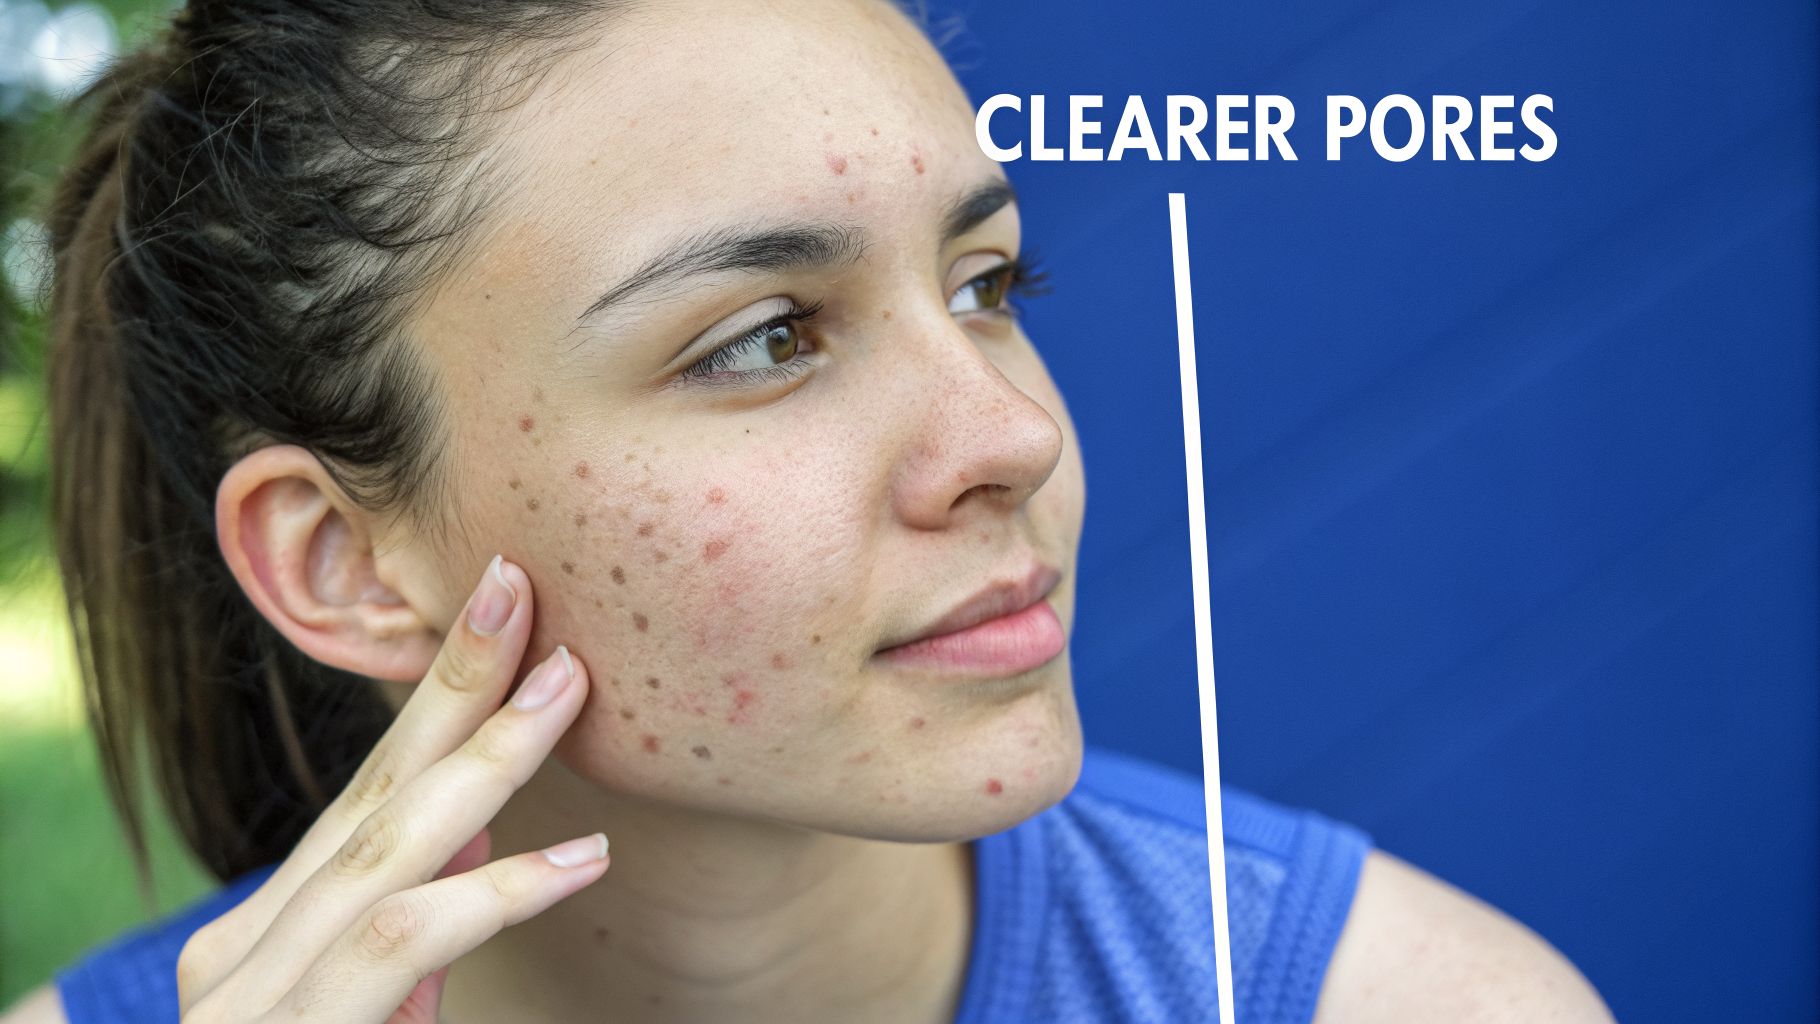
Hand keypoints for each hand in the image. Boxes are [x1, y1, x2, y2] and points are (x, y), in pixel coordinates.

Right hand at [175, 556, 606, 1021]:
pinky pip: (399, 947)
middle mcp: (253, 947)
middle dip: (454, 684)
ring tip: (571, 688)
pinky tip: (580, 860)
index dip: (441, 700)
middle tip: (520, 586)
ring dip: (485, 760)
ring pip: (385, 848)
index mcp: (275, 930)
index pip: (369, 792)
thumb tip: (488, 837)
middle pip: (372, 791)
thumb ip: (408, 935)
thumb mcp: (364, 1015)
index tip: (509, 614)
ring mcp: (258, 995)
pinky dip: (491, 894)